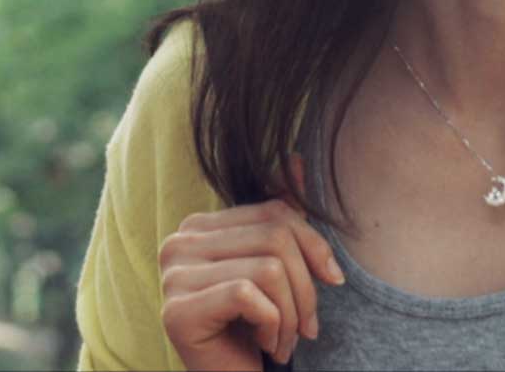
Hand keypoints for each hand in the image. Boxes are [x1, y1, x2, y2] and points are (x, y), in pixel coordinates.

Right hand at [159, 154, 345, 369]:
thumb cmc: (254, 329)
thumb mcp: (275, 268)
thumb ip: (282, 216)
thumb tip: (298, 159)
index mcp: (199, 226)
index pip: (274, 210)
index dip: (314, 245)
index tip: (331, 281)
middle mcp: (178, 243)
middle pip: (276, 236)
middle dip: (307, 287)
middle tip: (307, 327)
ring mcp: (173, 276)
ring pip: (269, 268)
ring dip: (292, 314)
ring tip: (283, 340)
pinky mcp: (178, 310)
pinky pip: (249, 296)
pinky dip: (272, 325)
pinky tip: (264, 346)